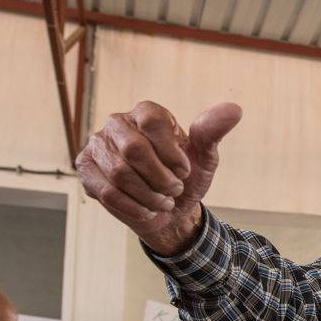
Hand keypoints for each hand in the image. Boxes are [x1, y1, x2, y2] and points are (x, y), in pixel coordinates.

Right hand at [76, 101, 243, 253]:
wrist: (170, 211)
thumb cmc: (185, 178)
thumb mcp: (204, 157)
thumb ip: (212, 132)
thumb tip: (234, 109)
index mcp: (146, 113)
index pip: (153, 122)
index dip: (172, 153)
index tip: (184, 171)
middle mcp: (117, 123)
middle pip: (133, 149)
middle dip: (160, 179)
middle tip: (174, 190)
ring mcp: (98, 146)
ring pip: (119, 173)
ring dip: (149, 196)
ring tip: (163, 202)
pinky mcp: (86, 170)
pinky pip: (107, 192)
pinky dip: (133, 207)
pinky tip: (147, 210)